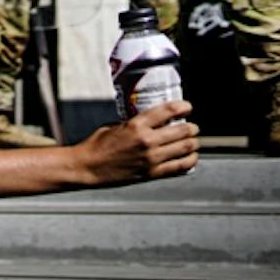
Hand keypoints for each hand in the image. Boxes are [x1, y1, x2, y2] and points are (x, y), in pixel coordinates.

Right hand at [78, 100, 197, 183]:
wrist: (86, 167)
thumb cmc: (96, 147)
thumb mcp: (114, 126)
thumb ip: (135, 123)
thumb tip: (151, 122)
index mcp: (136, 125)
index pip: (170, 110)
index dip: (184, 107)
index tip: (187, 107)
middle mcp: (146, 141)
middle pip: (184, 130)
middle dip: (192, 128)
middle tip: (192, 128)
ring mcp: (151, 158)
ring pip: (187, 147)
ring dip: (193, 143)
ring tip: (192, 142)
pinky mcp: (151, 173)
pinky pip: (180, 166)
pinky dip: (190, 160)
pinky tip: (190, 157)